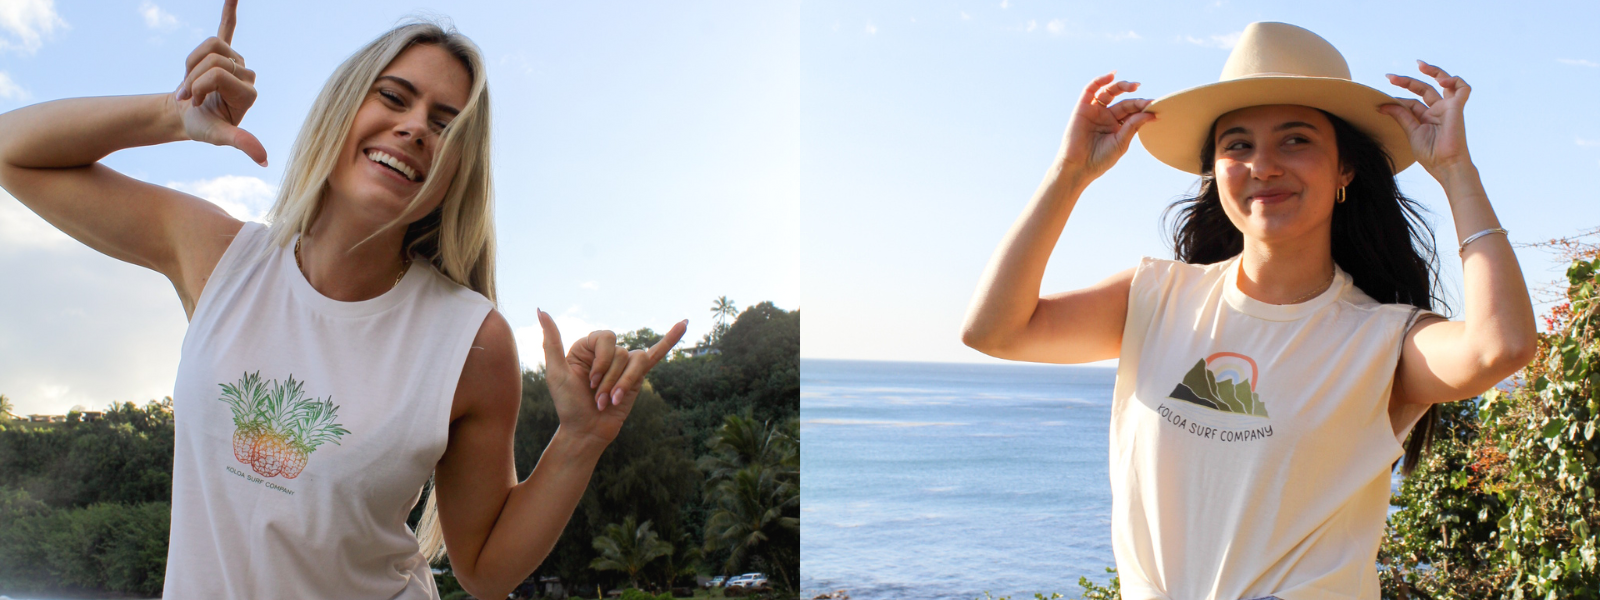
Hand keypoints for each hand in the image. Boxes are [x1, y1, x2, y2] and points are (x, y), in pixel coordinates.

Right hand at [174, 0, 265, 165]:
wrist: (188, 118)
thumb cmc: (202, 127)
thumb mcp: (218, 137)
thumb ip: (241, 142)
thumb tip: (264, 159)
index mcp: (249, 92)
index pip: (219, 72)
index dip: (199, 85)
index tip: (195, 101)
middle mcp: (247, 75)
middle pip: (214, 58)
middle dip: (194, 75)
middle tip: (190, 95)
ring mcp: (235, 63)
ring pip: (210, 46)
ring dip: (191, 63)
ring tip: (191, 83)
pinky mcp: (223, 53)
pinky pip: (227, 27)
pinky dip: (230, 11)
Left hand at [538, 310, 687, 442]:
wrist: (586, 431)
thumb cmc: (568, 405)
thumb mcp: (556, 372)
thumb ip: (551, 341)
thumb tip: (541, 310)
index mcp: (587, 346)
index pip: (606, 338)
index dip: (602, 360)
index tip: (590, 382)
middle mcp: (607, 352)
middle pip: (620, 353)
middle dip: (610, 379)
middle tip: (599, 399)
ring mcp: (624, 363)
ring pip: (635, 362)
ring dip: (623, 385)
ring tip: (611, 402)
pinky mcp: (639, 376)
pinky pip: (657, 353)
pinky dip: (670, 338)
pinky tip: (684, 324)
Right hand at [1056, 72, 1154, 180]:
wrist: (1078, 167)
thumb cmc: (1100, 159)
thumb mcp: (1121, 142)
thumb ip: (1133, 126)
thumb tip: (1150, 113)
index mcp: (1116, 127)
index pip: (1132, 112)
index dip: (1142, 108)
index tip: (1155, 107)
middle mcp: (1106, 117)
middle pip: (1123, 101)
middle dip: (1136, 98)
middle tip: (1147, 100)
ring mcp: (1094, 112)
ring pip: (1109, 92)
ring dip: (1121, 86)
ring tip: (1134, 86)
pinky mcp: (1082, 108)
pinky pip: (1090, 90)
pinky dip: (1100, 81)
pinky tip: (1111, 75)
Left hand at [1380, 60, 1471, 175]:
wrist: (1446, 165)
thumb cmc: (1431, 154)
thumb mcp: (1411, 132)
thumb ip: (1401, 116)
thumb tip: (1383, 105)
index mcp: (1427, 118)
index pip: (1412, 102)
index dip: (1397, 98)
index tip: (1382, 99)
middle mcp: (1438, 111)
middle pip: (1424, 88)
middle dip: (1408, 80)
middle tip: (1390, 77)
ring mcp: (1448, 108)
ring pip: (1445, 82)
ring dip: (1434, 71)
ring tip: (1420, 65)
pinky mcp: (1457, 107)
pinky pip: (1463, 88)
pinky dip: (1455, 80)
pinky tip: (1442, 80)